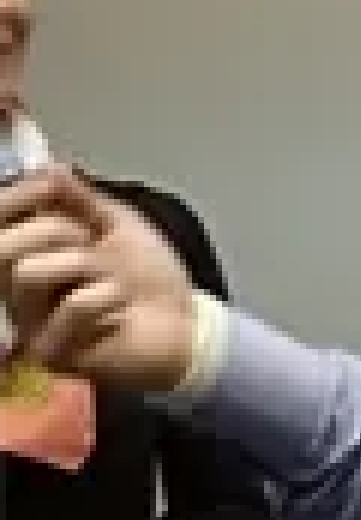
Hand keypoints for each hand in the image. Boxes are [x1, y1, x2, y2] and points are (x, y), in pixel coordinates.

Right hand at [0, 170, 195, 390]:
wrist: (184, 323)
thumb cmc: (147, 275)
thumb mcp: (117, 224)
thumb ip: (81, 199)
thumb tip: (48, 166)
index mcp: (32, 260)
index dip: (15, 199)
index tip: (50, 183)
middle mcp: (20, 296)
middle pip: (2, 249)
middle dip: (53, 229)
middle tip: (92, 239)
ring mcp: (33, 327)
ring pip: (29, 273)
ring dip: (84, 262)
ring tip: (112, 277)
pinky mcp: (55, 354)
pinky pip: (72, 305)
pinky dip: (107, 294)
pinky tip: (121, 305)